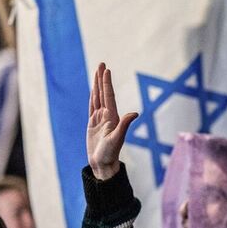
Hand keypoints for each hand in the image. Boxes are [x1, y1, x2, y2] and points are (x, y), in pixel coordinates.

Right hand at [86, 63, 137, 180]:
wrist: (103, 164)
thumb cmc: (110, 153)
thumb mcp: (117, 139)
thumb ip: (125, 125)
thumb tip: (135, 113)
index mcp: (113, 117)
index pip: (108, 96)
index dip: (107, 82)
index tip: (106, 70)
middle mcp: (107, 116)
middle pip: (103, 93)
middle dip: (101, 78)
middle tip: (101, 64)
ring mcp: (100, 119)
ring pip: (97, 98)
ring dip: (97, 85)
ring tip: (97, 72)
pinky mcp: (93, 124)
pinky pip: (92, 107)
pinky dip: (92, 97)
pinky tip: (93, 90)